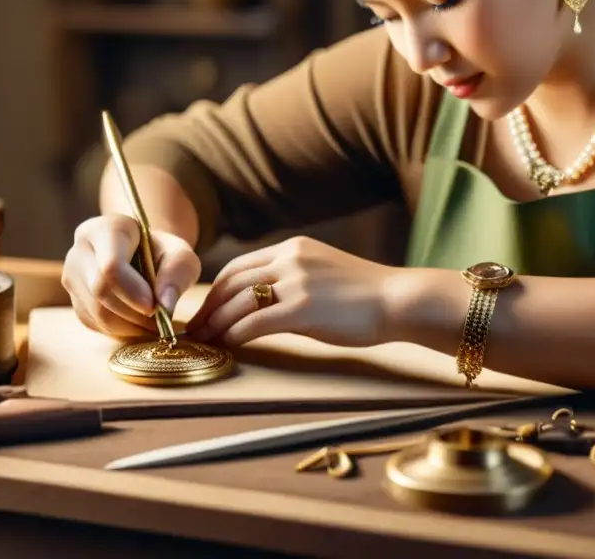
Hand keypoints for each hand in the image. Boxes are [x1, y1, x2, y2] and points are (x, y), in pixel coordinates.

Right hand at [61, 213, 201, 337]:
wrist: (144, 257)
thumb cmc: (163, 253)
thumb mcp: (181, 255)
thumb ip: (178, 273)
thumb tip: (165, 305)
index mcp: (104, 229)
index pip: (111, 265)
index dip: (133, 291)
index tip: (155, 306)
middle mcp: (80, 250)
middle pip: (100, 290)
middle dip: (134, 312)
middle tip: (160, 319)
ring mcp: (72, 276)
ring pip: (96, 311)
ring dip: (129, 325)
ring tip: (154, 323)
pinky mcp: (74, 299)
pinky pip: (94, 323)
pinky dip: (120, 330)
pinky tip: (138, 322)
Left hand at [185, 236, 395, 347]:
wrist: (398, 299)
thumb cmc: (366, 294)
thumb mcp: (324, 272)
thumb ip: (293, 278)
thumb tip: (264, 302)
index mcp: (293, 248)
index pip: (239, 266)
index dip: (216, 290)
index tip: (206, 309)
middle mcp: (290, 259)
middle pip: (232, 282)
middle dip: (209, 307)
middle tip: (195, 329)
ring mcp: (296, 282)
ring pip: (239, 302)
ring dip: (217, 323)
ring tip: (205, 341)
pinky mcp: (302, 308)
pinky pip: (255, 322)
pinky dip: (236, 334)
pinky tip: (229, 345)